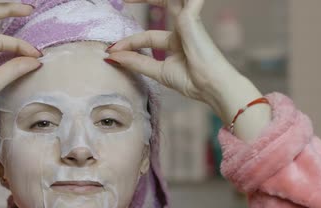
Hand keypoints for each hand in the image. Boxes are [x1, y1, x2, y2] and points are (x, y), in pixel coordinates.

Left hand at [105, 0, 248, 118]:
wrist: (210, 85)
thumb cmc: (192, 81)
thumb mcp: (158, 71)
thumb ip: (136, 62)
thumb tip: (112, 56)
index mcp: (176, 42)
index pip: (146, 37)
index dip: (127, 43)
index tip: (110, 51)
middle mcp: (183, 28)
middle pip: (161, 6)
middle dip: (141, 1)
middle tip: (123, 0)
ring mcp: (188, 21)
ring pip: (169, 0)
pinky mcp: (190, 17)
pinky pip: (182, 0)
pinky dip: (163, 0)